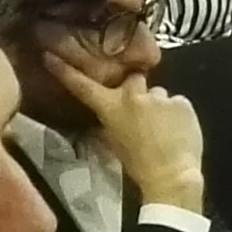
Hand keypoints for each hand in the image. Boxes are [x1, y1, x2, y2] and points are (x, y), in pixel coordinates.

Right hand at [50, 48, 208, 213]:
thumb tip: (106, 116)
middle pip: (133, 80)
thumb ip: (108, 122)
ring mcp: (159, 96)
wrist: (171, 176)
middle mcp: (132, 95)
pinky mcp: (181, 101)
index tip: (50, 55)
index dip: (64, 70)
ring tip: (164, 128)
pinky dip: (177, 114)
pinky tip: (178, 130)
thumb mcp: (113, 142)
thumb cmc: (137, 165)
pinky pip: (177, 103)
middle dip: (136, 90)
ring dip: (158, 106)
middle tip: (143, 112)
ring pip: (158, 94)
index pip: (83, 86)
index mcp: (110, 107)